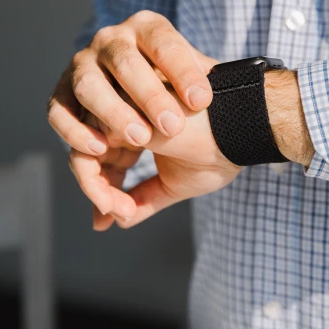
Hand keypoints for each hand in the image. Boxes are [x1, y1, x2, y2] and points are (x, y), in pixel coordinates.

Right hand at [47, 11, 214, 156]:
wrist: (153, 106)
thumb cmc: (184, 96)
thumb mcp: (200, 87)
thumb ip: (206, 90)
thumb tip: (226, 101)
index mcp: (148, 29)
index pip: (164, 43)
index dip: (181, 70)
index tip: (202, 101)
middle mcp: (112, 40)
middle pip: (124, 62)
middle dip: (149, 95)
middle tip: (173, 127)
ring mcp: (83, 65)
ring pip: (87, 85)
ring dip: (113, 112)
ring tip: (141, 140)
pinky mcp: (63, 95)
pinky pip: (58, 111)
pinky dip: (74, 130)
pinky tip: (99, 150)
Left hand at [69, 88, 241, 230]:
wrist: (243, 128)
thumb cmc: (221, 149)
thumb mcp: (178, 182)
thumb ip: (145, 198)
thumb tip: (115, 220)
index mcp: (139, 124)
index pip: (108, 158)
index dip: (108, 189)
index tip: (122, 214)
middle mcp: (127, 113)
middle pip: (92, 155)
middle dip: (100, 191)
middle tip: (121, 214)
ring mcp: (122, 108)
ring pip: (85, 153)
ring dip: (97, 190)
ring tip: (121, 210)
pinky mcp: (119, 110)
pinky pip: (88, 152)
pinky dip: (96, 183)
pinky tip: (119, 203)